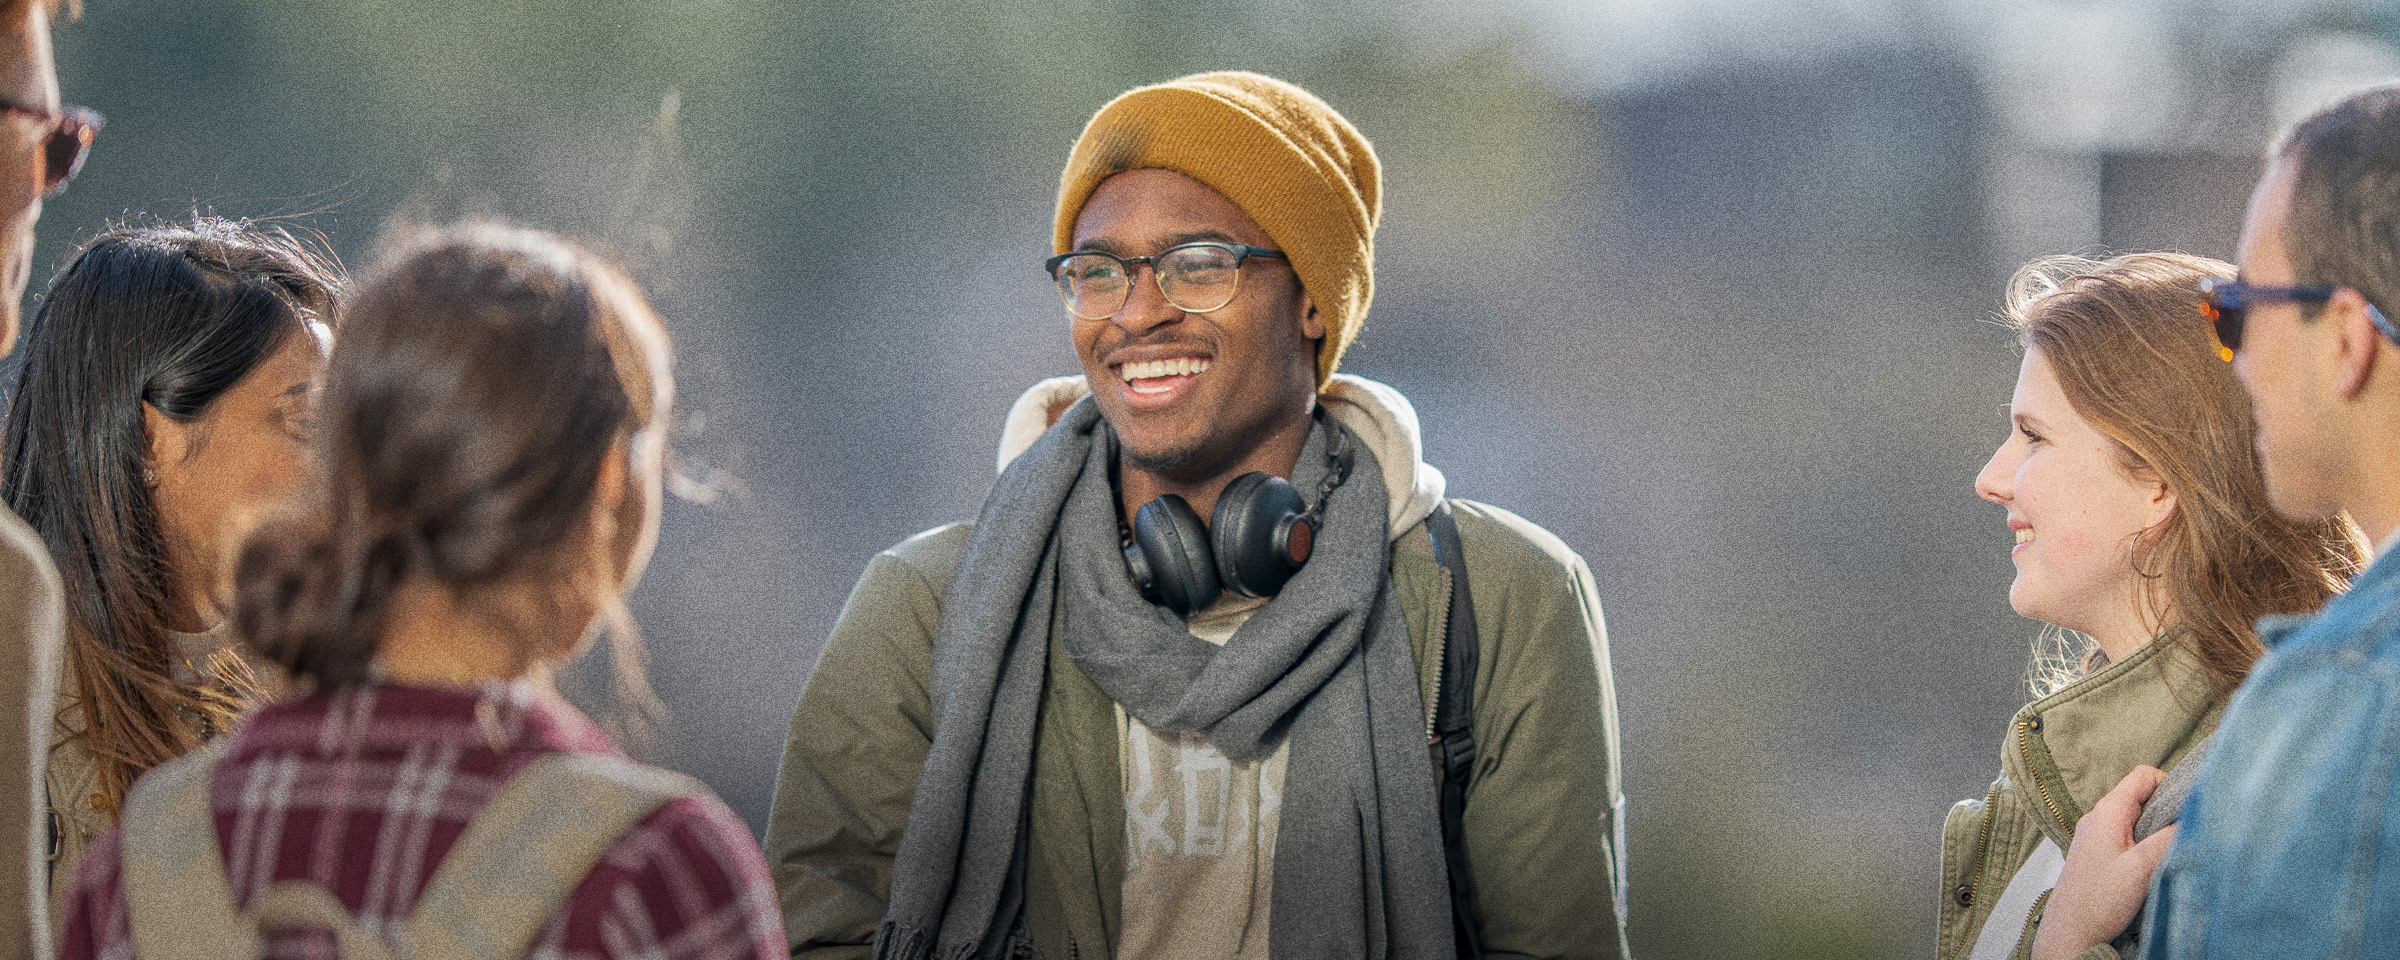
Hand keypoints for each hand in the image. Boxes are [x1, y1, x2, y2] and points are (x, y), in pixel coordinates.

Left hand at [2032, 766, 2177, 959]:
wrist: (2071, 932)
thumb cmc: (2099, 901)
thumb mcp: (2142, 866)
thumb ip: (2169, 838)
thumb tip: (2194, 819)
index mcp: (2107, 812)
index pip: (2143, 776)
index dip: (2170, 784)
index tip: (2188, 809)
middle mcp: (2098, 817)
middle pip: (2141, 796)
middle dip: (2167, 809)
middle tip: (2185, 832)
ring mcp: (2096, 835)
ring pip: (2136, 818)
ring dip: (2157, 829)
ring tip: (2170, 850)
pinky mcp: (2097, 852)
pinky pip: (2127, 835)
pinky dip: (2145, 842)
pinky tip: (2153, 863)